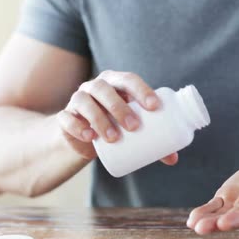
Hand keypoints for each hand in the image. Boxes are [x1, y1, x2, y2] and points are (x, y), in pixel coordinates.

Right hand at [56, 70, 177, 164]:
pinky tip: (89, 137)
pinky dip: (77, 126)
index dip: (141, 90)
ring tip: (113, 138)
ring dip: (99, 119)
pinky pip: (67, 118)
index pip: (129, 80)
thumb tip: (173, 159)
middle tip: (134, 127)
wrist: (84, 137)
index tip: (155, 107)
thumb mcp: (133, 130)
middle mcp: (95, 87)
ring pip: (85, 102)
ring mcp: (77, 100)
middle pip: (105, 89)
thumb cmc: (115, 126)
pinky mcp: (65, 117)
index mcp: (116, 83)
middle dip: (120, 107)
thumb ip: (152, 141)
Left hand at [187, 143, 238, 234]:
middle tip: (201, 228)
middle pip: (236, 218)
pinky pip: (215, 207)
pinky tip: (192, 219)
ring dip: (208, 221)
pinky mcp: (230, 197)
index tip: (226, 223)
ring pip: (222, 215)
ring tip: (193, 225)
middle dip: (218, 224)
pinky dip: (204, 212)